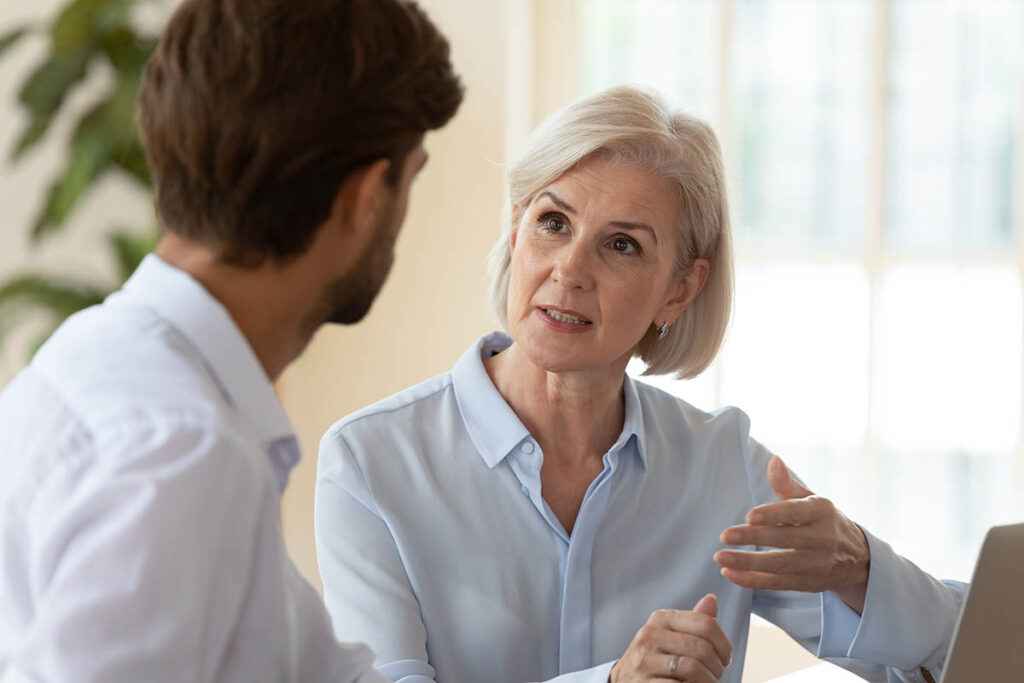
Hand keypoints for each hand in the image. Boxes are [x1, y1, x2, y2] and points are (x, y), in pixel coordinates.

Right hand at [610, 594, 732, 681]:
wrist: (625, 680)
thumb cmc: (657, 657)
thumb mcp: (671, 634)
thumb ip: (693, 621)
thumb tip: (712, 599)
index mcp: (661, 618)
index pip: (705, 624)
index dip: (723, 644)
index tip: (725, 658)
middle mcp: (650, 635)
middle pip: (701, 647)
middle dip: (717, 666)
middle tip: (716, 674)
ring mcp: (644, 660)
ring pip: (692, 668)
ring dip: (708, 681)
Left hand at [713, 455, 870, 612]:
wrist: (858, 558)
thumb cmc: (823, 520)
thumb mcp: (811, 499)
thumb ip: (787, 484)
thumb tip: (774, 461)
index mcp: (822, 512)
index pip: (796, 513)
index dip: (773, 515)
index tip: (749, 516)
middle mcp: (822, 539)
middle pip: (785, 540)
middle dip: (753, 538)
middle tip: (725, 535)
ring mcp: (816, 565)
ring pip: (779, 565)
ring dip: (747, 563)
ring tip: (720, 557)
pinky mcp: (807, 584)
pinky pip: (777, 584)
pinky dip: (752, 580)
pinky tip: (729, 573)